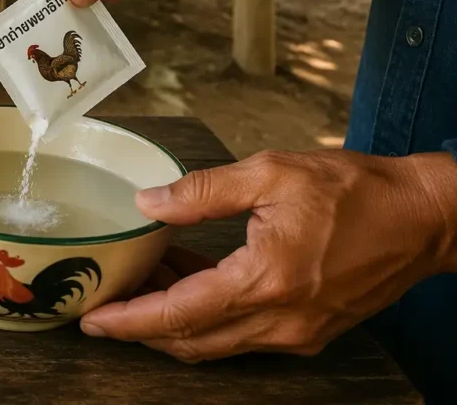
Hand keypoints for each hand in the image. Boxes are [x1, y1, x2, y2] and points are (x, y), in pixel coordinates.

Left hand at [79, 149, 456, 361]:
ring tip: (139, 282)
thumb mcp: (272, 174)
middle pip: (191, 340)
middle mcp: (280, 320)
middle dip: (141, 328)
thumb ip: (204, 191)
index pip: (180, 314)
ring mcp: (296, 331)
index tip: (92, 320)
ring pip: (215, 341)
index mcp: (266, 281)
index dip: (130, 321)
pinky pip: (242, 333)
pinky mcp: (308, 329)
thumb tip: (148, 203)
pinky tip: (187, 277)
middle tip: (103, 304)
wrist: (425, 219)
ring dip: (173, 320)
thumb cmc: (356, 191)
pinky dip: (206, 314)